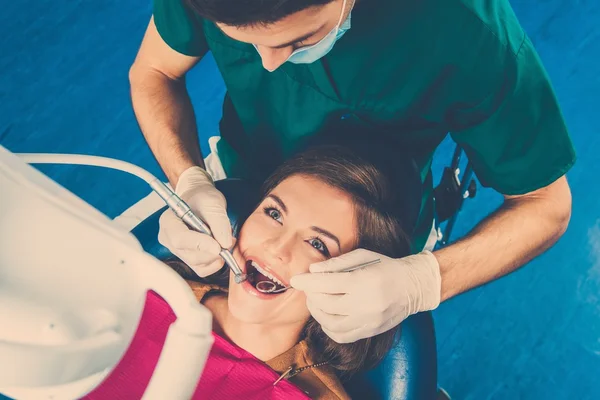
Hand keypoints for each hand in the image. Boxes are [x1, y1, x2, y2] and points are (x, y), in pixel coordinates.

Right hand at [158, 166, 231, 276]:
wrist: (200, 201)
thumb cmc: (203, 198)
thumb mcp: (213, 203)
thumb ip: (219, 222)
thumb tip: (225, 244)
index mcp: (168, 222)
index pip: (180, 239)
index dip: (200, 245)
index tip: (219, 247)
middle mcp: (169, 239)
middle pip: (190, 255)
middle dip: (213, 251)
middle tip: (230, 239)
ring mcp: (178, 251)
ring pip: (198, 264)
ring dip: (217, 256)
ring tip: (225, 239)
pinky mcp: (188, 259)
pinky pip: (203, 270)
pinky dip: (215, 262)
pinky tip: (220, 248)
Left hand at [290, 249, 440, 342]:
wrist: (413, 286)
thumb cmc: (386, 266)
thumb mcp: (363, 256)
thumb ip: (337, 263)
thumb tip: (313, 270)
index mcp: (364, 281)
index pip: (327, 283)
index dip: (308, 282)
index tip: (295, 280)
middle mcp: (366, 304)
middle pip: (326, 304)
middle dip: (311, 296)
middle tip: (308, 288)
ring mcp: (369, 321)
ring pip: (331, 323)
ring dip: (317, 313)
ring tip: (315, 301)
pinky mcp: (370, 331)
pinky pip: (342, 336)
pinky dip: (328, 327)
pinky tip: (326, 316)